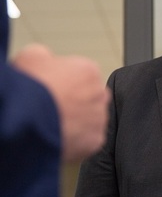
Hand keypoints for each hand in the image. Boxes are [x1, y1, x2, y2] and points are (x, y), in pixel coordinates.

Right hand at [12, 44, 110, 162]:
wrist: (26, 118)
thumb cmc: (29, 87)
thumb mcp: (31, 57)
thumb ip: (46, 56)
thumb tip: (46, 59)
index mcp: (89, 71)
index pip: (83, 77)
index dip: (65, 84)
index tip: (52, 90)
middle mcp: (100, 93)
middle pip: (89, 98)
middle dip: (75, 103)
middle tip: (53, 108)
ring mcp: (99, 118)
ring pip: (90, 120)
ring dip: (77, 122)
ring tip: (53, 124)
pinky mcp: (95, 140)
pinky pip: (87, 140)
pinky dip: (75, 140)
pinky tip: (58, 136)